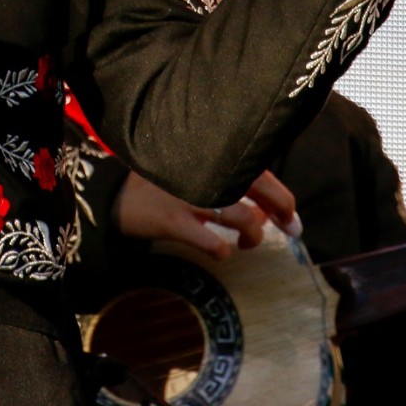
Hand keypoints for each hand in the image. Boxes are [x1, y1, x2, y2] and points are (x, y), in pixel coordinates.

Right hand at [113, 169, 300, 261]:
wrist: (114, 196)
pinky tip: (222, 250)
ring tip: (247, 242)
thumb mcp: (192, 170)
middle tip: (292, 229)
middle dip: (280, 210)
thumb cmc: (161, 183)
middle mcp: (201, 170)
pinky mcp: (172, 220)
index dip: (280, 193)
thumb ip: (226, 180)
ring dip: (252, 234)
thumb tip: (264, 207)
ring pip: (240, 216)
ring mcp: (186, 195)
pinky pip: (212, 242)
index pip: (257, 167)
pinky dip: (224, 250)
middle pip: (257, 185)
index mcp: (209, 155)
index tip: (291, 215)